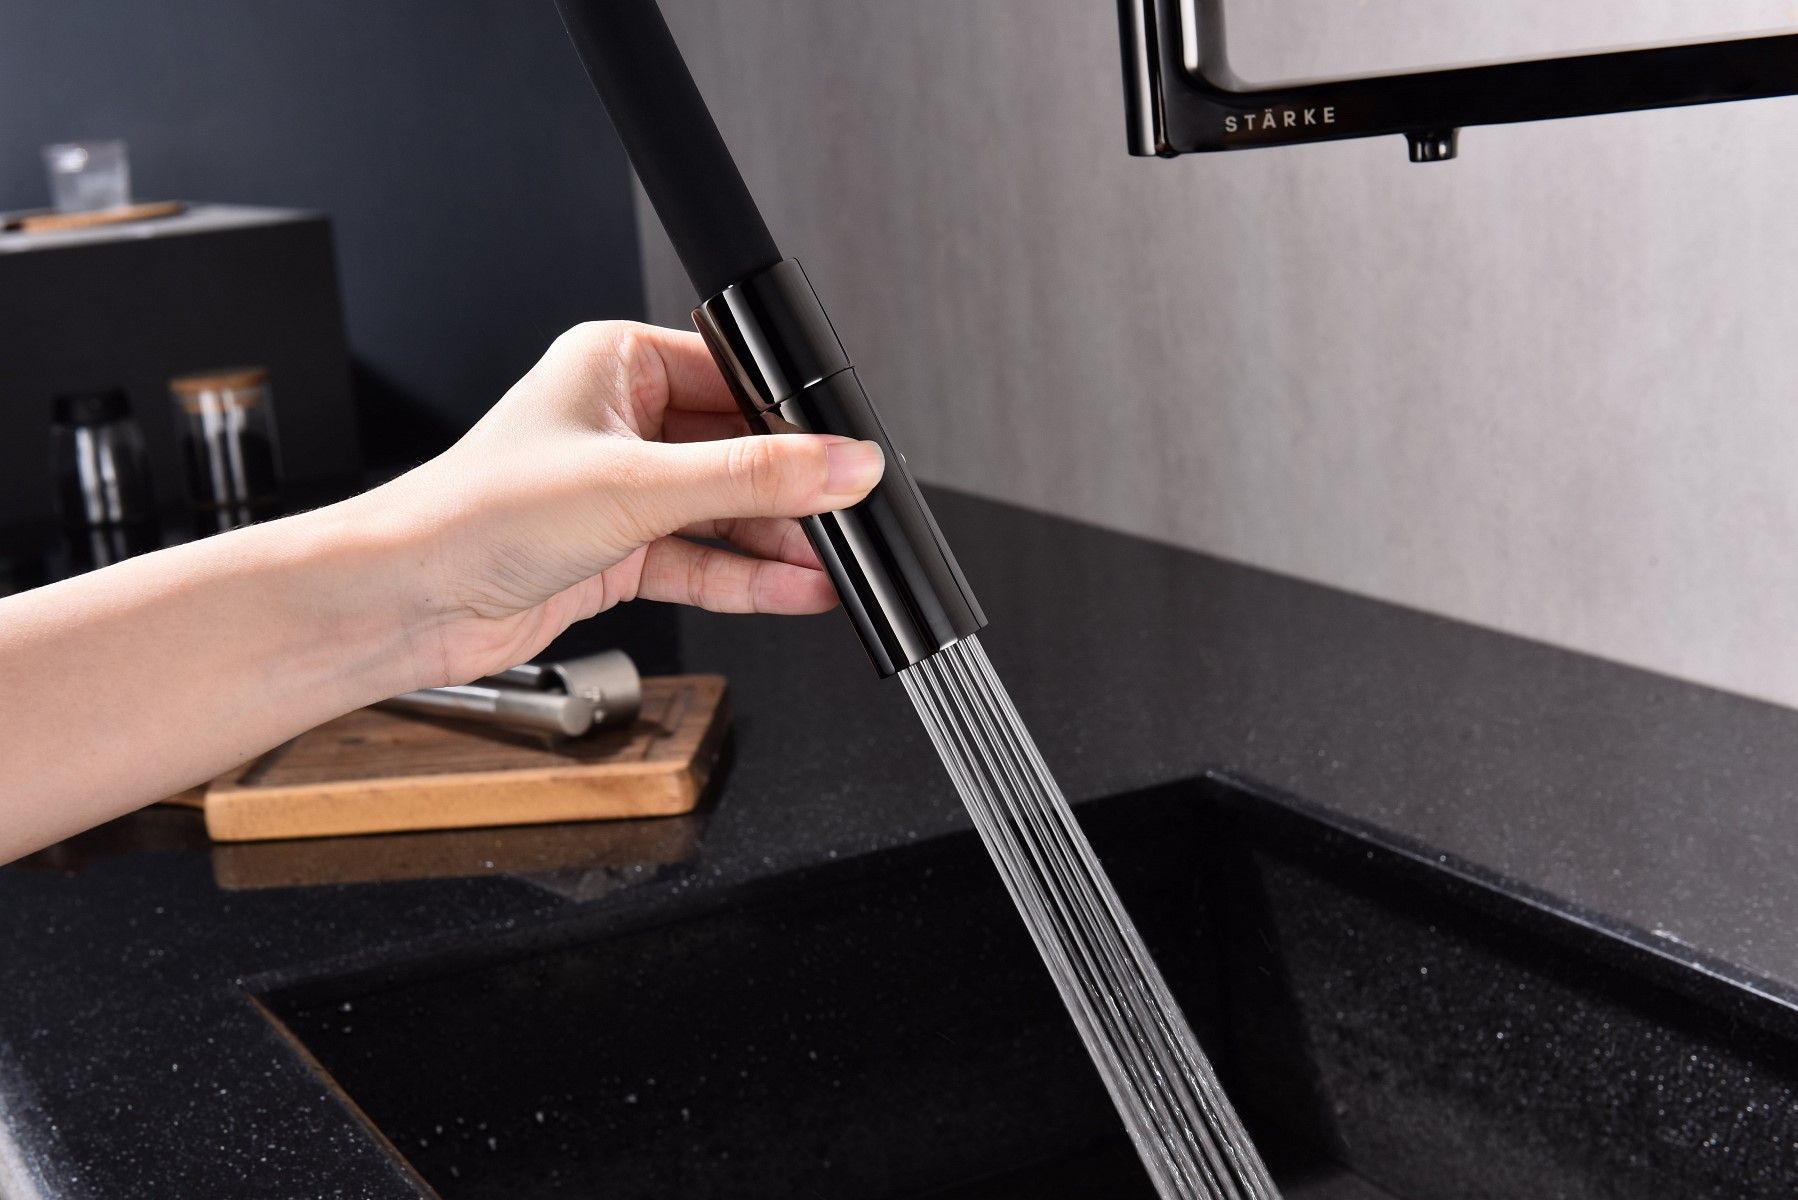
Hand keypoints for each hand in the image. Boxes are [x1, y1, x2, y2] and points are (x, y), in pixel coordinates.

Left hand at [363, 321, 884, 687]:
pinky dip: (749, 579)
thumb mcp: (638, 486)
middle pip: (738, 451)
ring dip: (777, 543)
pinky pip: (704, 561)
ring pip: (725, 513)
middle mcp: (622, 424)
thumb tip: (842, 464)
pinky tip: (797, 590)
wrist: (407, 601)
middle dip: (793, 492)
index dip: (794, 420)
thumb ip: (753, 478)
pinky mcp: (620, 554)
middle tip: (848, 518)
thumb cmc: (477, 514)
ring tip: (836, 566)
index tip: (846, 455)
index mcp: (617, 367)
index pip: (735, 381)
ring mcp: (622, 493)